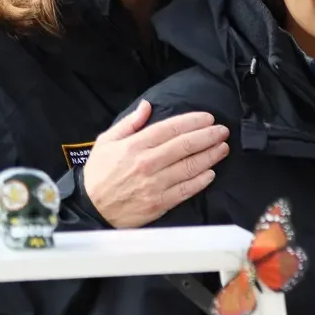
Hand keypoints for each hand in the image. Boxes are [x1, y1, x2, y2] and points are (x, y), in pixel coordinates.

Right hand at [84, 101, 228, 226]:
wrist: (91, 208)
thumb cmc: (99, 174)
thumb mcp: (106, 142)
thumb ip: (129, 123)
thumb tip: (147, 105)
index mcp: (134, 146)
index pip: (170, 129)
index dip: (192, 121)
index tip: (208, 118)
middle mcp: (147, 163)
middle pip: (185, 146)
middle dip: (208, 136)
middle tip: (222, 131)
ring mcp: (155, 184)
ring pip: (190, 167)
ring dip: (210, 156)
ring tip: (223, 147)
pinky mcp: (160, 203)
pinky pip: (187, 189)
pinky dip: (201, 180)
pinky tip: (211, 172)